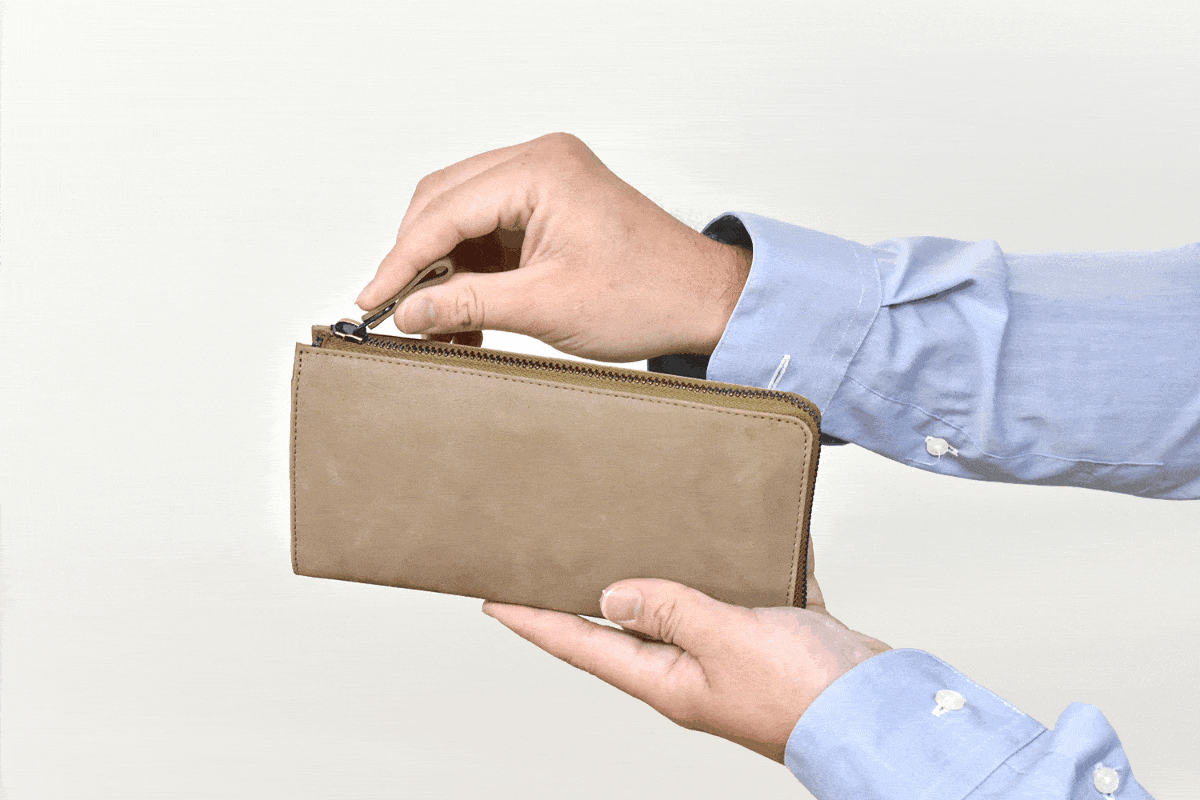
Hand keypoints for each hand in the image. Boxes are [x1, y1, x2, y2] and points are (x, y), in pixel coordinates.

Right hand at [357, 133, 750, 361]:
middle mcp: (540, 162)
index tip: (372, 300)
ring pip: (461, 219)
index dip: (400, 261)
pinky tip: (464, 314)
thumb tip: (409, 310)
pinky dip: (471, 273)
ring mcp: (545, 183)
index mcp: (541, 169)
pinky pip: (489, 233)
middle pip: (443, 203)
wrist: (703, 302)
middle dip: (417, 262)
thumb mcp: (546, 305)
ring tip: (438, 325)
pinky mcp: (549, 208)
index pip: (444, 211)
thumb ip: (468, 303)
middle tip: (397, 312)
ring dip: (443, 272)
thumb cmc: (650, 293)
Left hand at [481, 541, 890, 762]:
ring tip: (631, 533)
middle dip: (588, 592)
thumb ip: (670, 611)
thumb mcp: (725, 642)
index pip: (583, 645)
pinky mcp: (770, 633)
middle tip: (553, 558)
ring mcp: (731, 651)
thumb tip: (613, 593)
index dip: (535, 622)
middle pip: (625, 625)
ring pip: (683, 603)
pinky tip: (739, 530)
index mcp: (668, 680)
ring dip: (661, 571)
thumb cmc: (806, 694)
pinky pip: (743, 587)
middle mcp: (691, 668)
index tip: (495, 599)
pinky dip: (738, 559)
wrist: (881, 710)